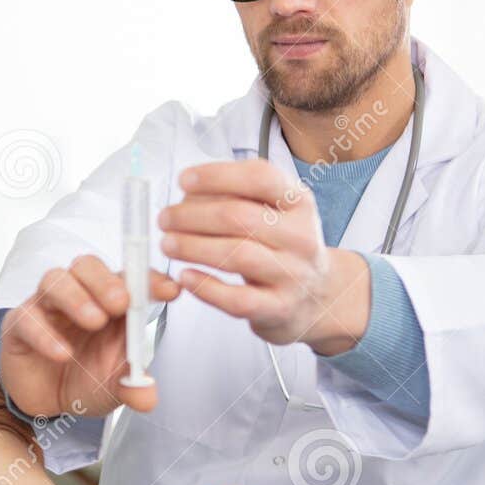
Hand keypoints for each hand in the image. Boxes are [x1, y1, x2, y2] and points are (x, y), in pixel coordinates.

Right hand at [0, 255, 180, 418]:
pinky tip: (62, 354)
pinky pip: (28, 318)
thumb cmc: (85, 380)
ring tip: (94, 321)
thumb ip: (132, 387)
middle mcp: (79, 296)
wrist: (48, 402)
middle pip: (87, 266)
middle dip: (106, 281)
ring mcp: (47, 307)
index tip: (170, 291)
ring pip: (55, 279)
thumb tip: (146, 397)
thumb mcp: (114, 387)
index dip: (149, 279)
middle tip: (121, 304)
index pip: (130, 278)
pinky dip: (46, 334)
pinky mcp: (19, 324)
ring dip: (76, 297)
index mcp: (110, 304)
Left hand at [161, 160, 370, 354]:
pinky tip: (185, 276)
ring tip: (168, 244)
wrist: (319, 295)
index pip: (260, 177)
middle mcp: (300, 236)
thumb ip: (239, 197)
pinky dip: (207, 287)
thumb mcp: (276, 212)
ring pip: (237, 255)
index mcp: (298, 202)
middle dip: (192, 216)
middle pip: (239, 217)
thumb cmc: (284, 248)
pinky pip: (238, 299)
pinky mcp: (279, 308)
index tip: (184, 180)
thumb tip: (188, 193)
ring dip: (193, 247)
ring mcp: (292, 274)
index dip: (217, 176)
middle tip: (165, 218)